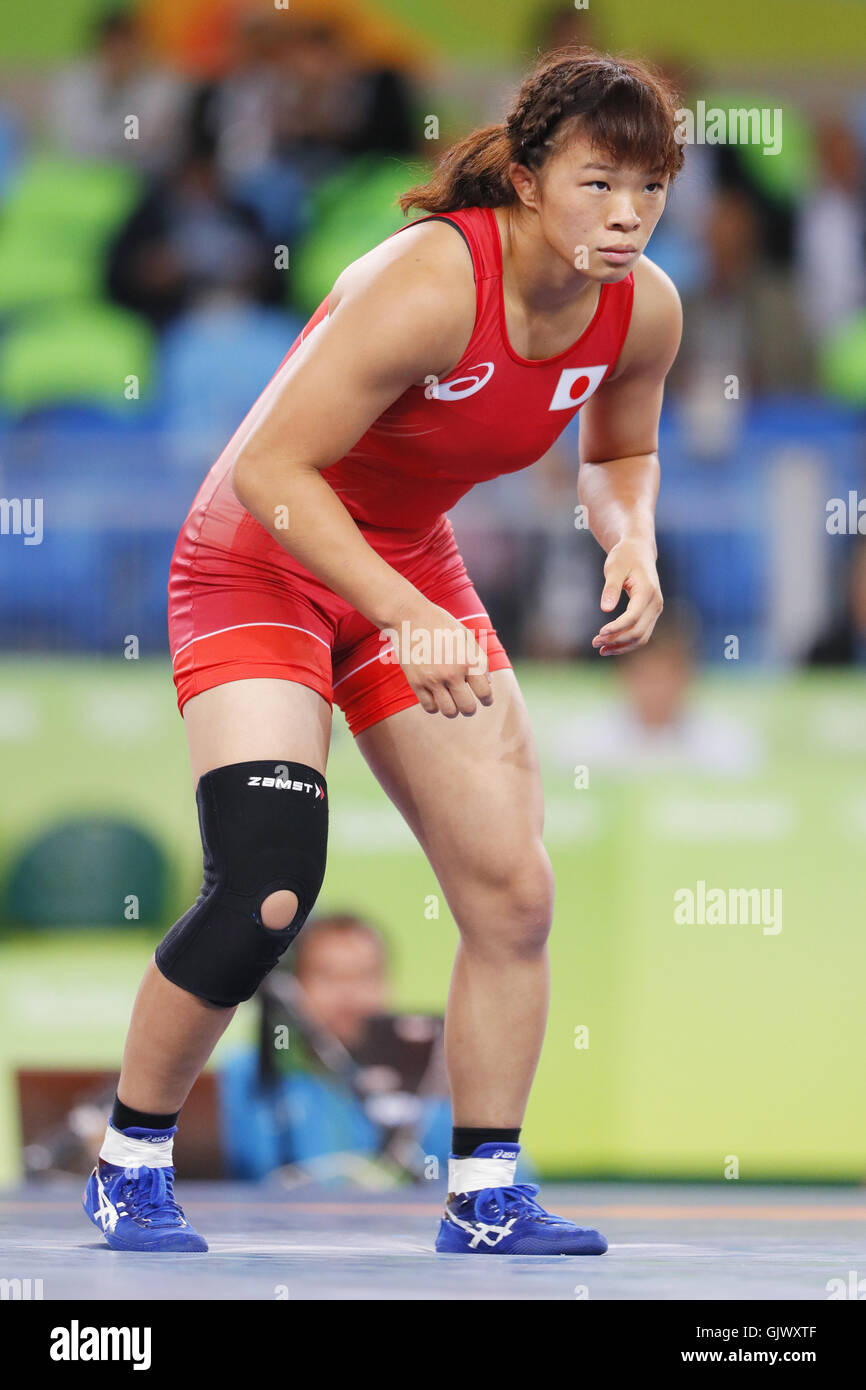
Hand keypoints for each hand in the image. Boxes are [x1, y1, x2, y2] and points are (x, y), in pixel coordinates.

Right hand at [381, 598, 492, 715]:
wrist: (410, 617)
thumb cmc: (441, 624)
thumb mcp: (466, 637)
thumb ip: (480, 660)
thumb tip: (487, 685)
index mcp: (467, 660)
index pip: (484, 693)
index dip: (487, 699)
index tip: (485, 700)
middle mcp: (451, 672)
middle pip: (467, 708)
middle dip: (470, 708)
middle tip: (467, 703)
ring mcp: (432, 679)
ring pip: (449, 712)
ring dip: (453, 710)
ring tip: (451, 702)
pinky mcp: (416, 682)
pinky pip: (429, 707)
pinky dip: (435, 706)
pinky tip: (436, 697)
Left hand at [591, 538, 662, 655]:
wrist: (639, 550)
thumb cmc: (624, 556)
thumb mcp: (614, 567)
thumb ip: (611, 588)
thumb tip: (605, 608)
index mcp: (647, 591)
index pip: (633, 617)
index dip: (617, 628)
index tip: (600, 633)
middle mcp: (655, 603)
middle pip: (638, 631)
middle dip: (616, 640)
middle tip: (595, 642)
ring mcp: (655, 610)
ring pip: (642, 637)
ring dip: (622, 646)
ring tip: (600, 649)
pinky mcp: (651, 614)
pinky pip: (642, 634)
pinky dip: (627, 642)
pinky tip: (610, 646)